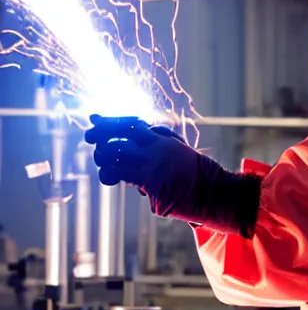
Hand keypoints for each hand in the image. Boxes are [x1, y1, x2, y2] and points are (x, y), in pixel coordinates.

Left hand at [84, 114, 260, 236]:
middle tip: (90, 137)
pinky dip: (118, 178)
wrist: (215, 192)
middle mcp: (155, 151)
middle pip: (118, 138)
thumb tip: (144, 129)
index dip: (109, 121)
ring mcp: (152, 170)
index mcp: (162, 139)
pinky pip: (128, 181)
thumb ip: (160, 138)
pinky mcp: (152, 189)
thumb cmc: (198, 170)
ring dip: (105, 159)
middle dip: (100, 136)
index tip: (93, 118)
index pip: (130, 123)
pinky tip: (113, 177)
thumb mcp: (178, 147)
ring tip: (104, 161)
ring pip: (116, 160)